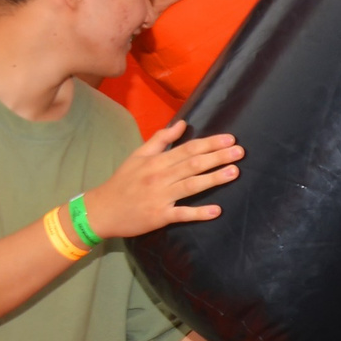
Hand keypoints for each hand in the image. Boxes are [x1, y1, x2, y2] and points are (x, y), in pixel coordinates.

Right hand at [80, 121, 241, 237]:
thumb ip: (160, 139)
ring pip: (191, 185)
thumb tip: (182, 123)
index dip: (209, 143)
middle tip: (240, 152)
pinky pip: (181, 214)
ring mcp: (160, 197)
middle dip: (217, 157)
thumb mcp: (138, 156)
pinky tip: (216, 210)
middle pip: (192, 164)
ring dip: (214, 178)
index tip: (230, 139)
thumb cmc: (123, 181)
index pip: (187, 149)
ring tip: (235, 172)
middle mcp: (159, 177)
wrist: (101, 210)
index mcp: (156, 161)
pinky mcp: (159, 216)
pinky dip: (198, 213)